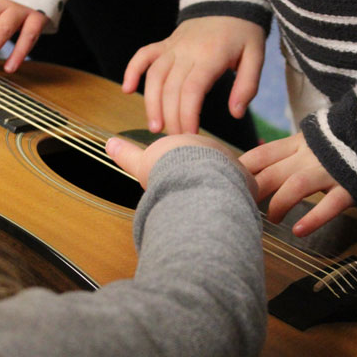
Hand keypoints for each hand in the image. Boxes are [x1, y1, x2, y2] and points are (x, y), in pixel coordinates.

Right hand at [106, 134, 255, 196]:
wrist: (195, 178)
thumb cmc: (168, 170)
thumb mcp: (142, 163)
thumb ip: (127, 155)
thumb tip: (109, 143)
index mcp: (190, 143)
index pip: (189, 153)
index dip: (181, 166)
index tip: (174, 178)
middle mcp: (213, 150)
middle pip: (210, 163)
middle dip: (203, 177)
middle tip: (192, 194)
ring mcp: (232, 164)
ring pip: (228, 175)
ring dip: (221, 188)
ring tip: (209, 206)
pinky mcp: (247, 181)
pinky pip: (244, 190)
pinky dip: (237, 200)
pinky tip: (227, 212)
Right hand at [122, 16, 265, 134]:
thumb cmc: (244, 32)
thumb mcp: (256, 56)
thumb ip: (247, 86)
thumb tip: (236, 113)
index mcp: (210, 56)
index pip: (192, 90)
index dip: (187, 115)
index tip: (191, 137)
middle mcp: (187, 50)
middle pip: (171, 87)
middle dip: (171, 117)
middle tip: (176, 142)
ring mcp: (173, 45)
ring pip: (154, 75)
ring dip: (151, 103)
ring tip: (155, 128)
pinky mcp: (165, 43)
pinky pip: (144, 55)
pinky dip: (132, 70)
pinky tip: (127, 90)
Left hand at [240, 132, 352, 236]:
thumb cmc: (341, 144)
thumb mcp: (311, 142)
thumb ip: (286, 155)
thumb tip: (254, 170)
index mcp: (297, 144)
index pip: (260, 155)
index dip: (240, 171)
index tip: (224, 185)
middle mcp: (308, 156)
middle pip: (270, 173)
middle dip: (252, 193)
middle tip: (241, 210)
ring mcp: (329, 170)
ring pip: (294, 186)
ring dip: (277, 205)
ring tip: (271, 220)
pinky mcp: (350, 185)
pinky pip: (330, 204)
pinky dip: (312, 218)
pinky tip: (298, 231)